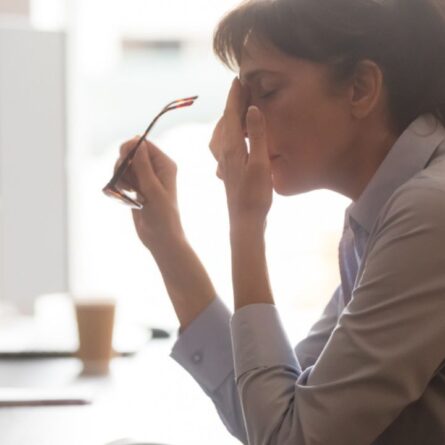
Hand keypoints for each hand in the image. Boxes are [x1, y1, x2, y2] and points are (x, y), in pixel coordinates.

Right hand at [113, 137, 184, 250]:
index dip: (130, 148)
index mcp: (165, 165)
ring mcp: (145, 178)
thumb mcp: (152, 189)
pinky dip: (119, 184)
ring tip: (127, 191)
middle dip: (123, 164)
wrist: (160, 238)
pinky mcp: (137, 187)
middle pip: (130, 153)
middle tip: (125, 181)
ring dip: (120, 176)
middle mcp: (156, 168)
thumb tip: (137, 142)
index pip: (144, 144)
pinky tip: (124, 195)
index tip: (123, 161)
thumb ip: (144, 166)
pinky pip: (122, 178)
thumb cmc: (162, 216)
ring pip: (124, 166)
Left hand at [209, 78, 272, 228]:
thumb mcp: (260, 164)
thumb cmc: (255, 195)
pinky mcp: (228, 169)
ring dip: (230, 117)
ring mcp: (224, 161)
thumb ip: (257, 135)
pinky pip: (224, 143)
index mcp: (231, 147)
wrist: (244, 220)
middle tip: (242, 88)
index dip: (235, 96)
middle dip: (233, 103)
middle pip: (225, 121)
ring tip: (239, 107)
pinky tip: (235, 136)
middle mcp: (224, 152)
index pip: (231, 114)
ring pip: (222, 132)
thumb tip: (252, 108)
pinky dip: (229, 132)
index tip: (238, 79)